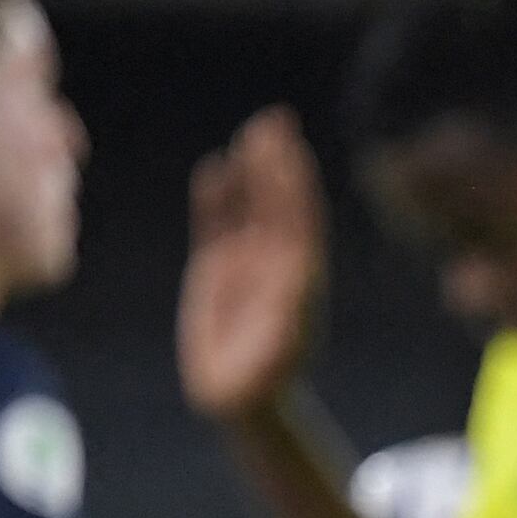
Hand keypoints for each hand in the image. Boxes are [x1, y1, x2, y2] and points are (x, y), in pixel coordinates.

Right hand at [179, 108, 324, 424]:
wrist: (241, 397)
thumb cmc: (269, 373)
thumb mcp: (284, 340)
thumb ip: (291, 306)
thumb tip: (300, 276)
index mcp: (302, 270)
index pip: (301, 215)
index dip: (297, 180)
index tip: (293, 147)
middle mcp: (278, 260)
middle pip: (277, 199)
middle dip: (276, 162)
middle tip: (275, 120)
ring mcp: (246, 260)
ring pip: (248, 205)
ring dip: (249, 171)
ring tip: (250, 135)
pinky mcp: (216, 269)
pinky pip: (215, 224)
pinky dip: (215, 198)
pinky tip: (214, 169)